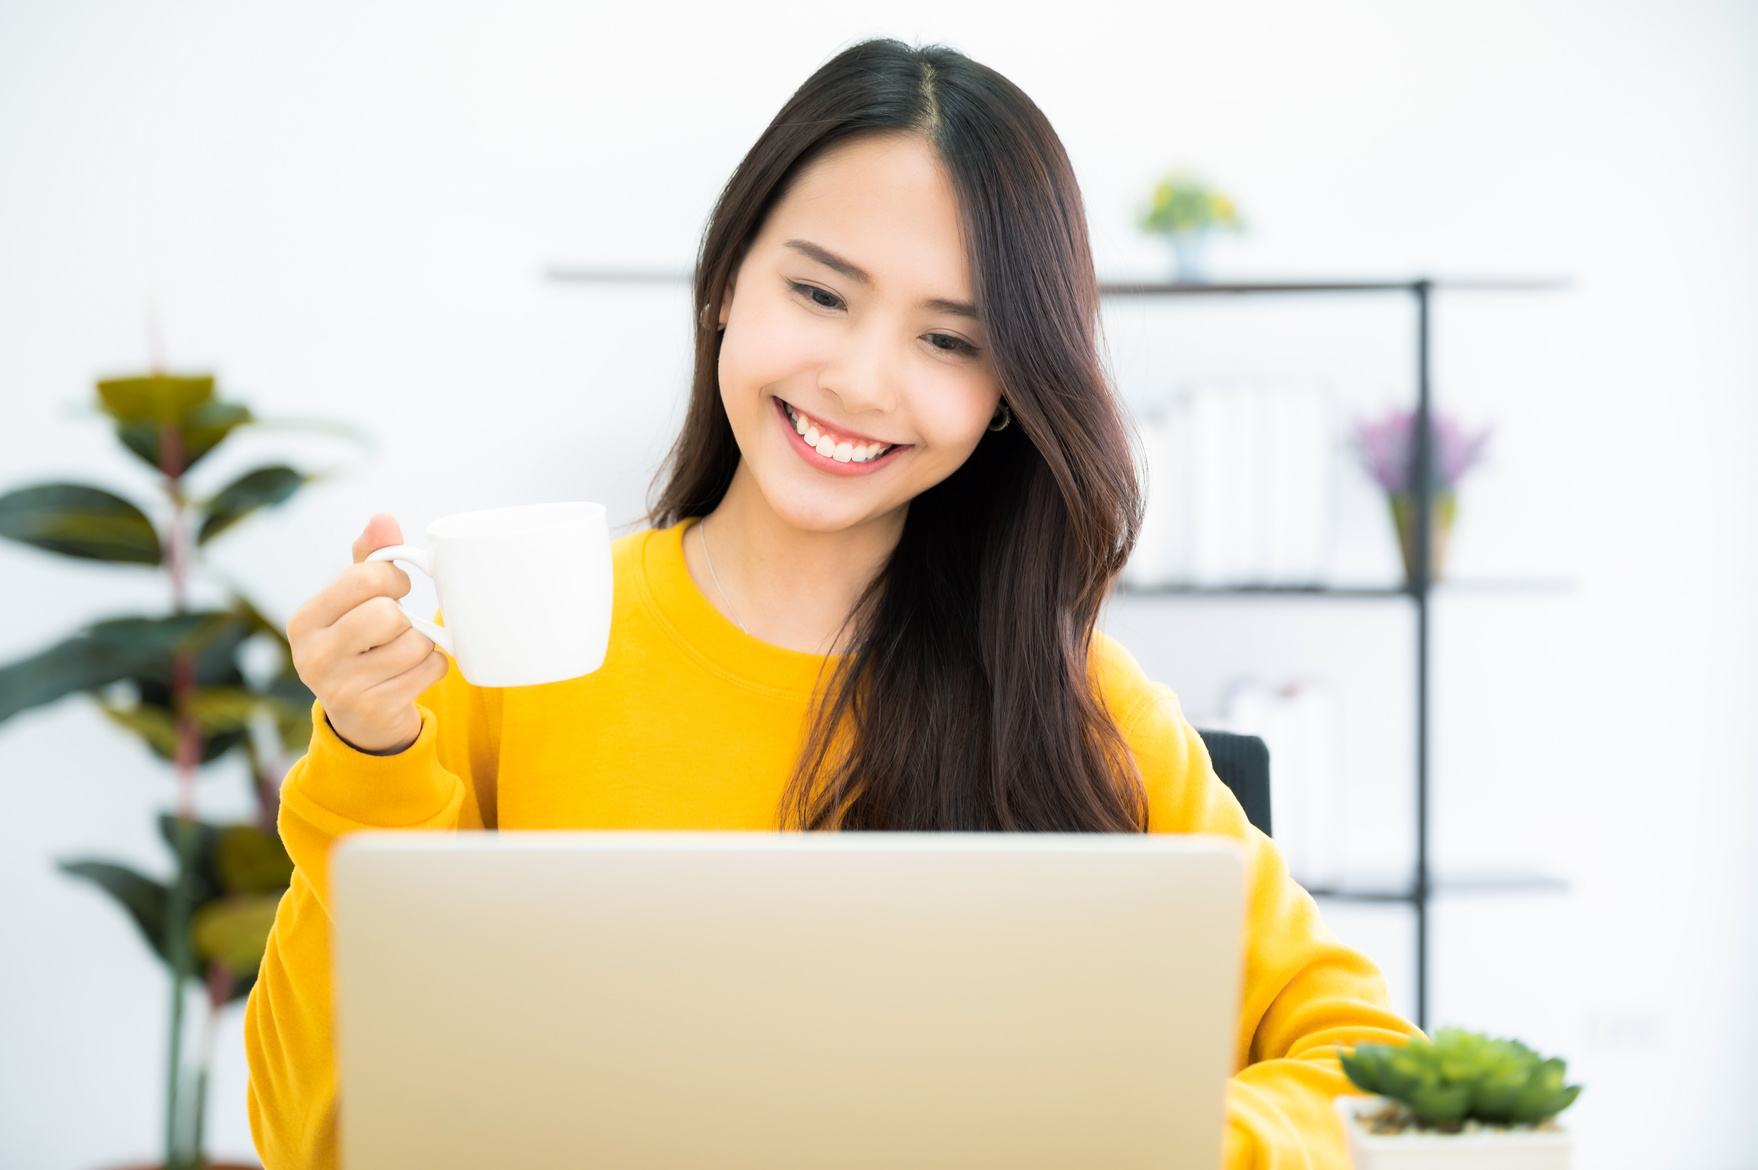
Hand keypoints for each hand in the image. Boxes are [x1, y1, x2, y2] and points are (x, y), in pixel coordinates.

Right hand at [287, 514, 448, 754]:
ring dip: (420, 645)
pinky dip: (432, 667)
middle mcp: (313, 654)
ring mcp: (341, 686)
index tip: (394, 591)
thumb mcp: (352, 601)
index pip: (365, 578)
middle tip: (398, 626)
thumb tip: (383, 519)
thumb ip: (369, 559)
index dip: (392, 580)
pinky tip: (410, 675)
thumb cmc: (358, 644)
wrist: (359, 719)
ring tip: (400, 654)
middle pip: (388, 613)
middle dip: (404, 617)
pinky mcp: (373, 708)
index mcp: (304, 619)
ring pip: (414, 643)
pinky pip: (430, 669)